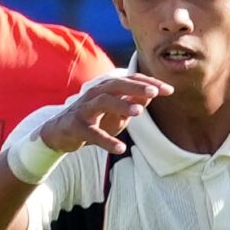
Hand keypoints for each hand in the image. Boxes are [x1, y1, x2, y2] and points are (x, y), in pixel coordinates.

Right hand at [38, 73, 170, 156]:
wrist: (60, 134)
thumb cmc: (93, 120)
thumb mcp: (116, 112)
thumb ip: (133, 102)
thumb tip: (153, 92)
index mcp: (107, 88)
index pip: (130, 81)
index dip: (149, 83)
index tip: (169, 90)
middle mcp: (95, 94)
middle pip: (116, 85)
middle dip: (136, 86)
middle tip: (155, 91)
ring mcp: (84, 109)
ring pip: (103, 102)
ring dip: (121, 105)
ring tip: (139, 112)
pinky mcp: (75, 127)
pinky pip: (92, 133)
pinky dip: (106, 141)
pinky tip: (120, 149)